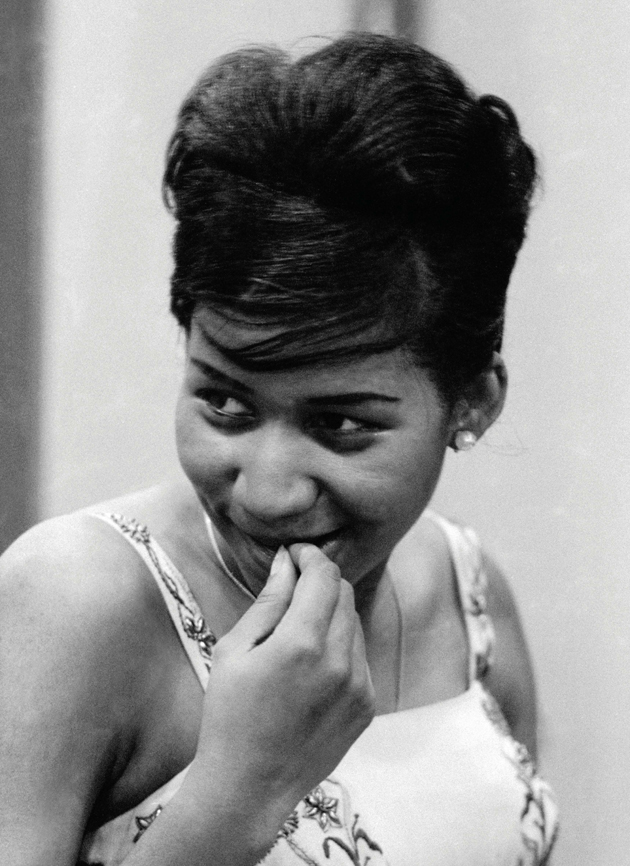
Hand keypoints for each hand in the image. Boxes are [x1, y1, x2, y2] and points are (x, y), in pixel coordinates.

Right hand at [191, 543, 374, 824]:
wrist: (250, 786)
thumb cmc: (229, 715)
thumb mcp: (234, 651)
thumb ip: (268, 601)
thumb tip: (286, 561)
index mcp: (302, 643)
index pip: (324, 575)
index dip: (309, 556)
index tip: (293, 554)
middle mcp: (339, 660)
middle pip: (343, 593)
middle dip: (320, 580)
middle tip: (293, 585)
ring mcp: (359, 684)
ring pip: (354, 621)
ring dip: (330, 612)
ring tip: (297, 629)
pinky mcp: (367, 704)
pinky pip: (360, 654)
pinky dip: (340, 644)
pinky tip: (312, 662)